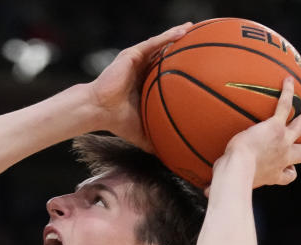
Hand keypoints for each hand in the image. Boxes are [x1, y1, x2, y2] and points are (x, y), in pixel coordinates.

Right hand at [87, 23, 192, 150]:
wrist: (99, 111)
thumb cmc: (117, 122)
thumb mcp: (144, 133)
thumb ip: (158, 140)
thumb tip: (173, 158)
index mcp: (146, 84)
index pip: (166, 72)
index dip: (181, 67)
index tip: (200, 66)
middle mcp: (142, 70)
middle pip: (166, 55)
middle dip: (182, 48)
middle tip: (202, 42)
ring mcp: (137, 61)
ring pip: (161, 45)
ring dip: (177, 36)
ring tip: (194, 29)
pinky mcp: (131, 55)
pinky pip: (153, 43)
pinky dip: (168, 36)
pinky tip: (182, 32)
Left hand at [220, 77, 300, 188]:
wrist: (238, 168)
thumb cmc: (231, 179)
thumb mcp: (228, 182)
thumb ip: (218, 186)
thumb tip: (205, 193)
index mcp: (273, 174)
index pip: (288, 176)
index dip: (291, 172)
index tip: (290, 169)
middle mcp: (283, 158)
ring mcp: (282, 141)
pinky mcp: (275, 127)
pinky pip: (285, 106)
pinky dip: (287, 93)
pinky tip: (287, 81)